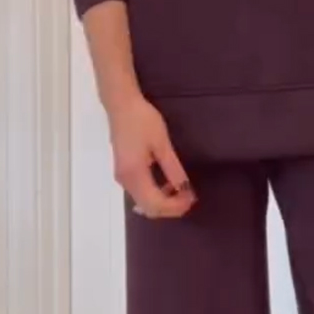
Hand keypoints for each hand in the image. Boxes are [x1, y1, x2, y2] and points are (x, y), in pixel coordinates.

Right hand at [109, 94, 196, 219]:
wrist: (121, 105)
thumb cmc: (142, 120)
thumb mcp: (162, 143)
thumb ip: (173, 169)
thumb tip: (184, 189)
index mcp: (134, 174)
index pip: (155, 203)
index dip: (175, 207)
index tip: (191, 198)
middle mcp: (125, 181)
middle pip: (148, 208)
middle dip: (170, 208)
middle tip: (189, 198)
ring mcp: (122, 177)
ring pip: (143, 203)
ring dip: (163, 203)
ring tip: (182, 193)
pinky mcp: (123, 172)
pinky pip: (140, 194)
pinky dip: (155, 196)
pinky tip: (168, 186)